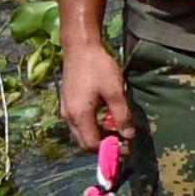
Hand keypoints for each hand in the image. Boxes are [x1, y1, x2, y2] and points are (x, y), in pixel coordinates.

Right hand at [53, 28, 131, 158]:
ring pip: (81, 133)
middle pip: (85, 142)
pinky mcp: (67, 103)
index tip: (126, 146)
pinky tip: (104, 117)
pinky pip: (79, 123)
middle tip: (122, 139)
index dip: (110, 149)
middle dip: (103, 145)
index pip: (92, 144)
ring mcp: (65, 109)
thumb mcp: (115, 91)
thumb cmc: (98, 67)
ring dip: (98, 135)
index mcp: (79, 115)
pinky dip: (91, 126)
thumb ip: (122, 115)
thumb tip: (129, 135)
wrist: (80, 46)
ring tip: (116, 128)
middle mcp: (68, 116)